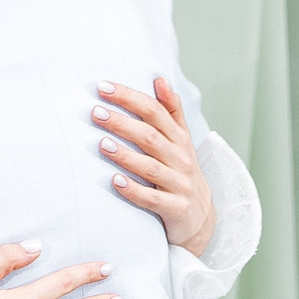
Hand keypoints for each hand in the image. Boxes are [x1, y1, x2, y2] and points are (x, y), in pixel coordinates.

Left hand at [97, 77, 215, 255]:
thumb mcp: (181, 140)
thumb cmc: (181, 172)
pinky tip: (115, 181)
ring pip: (151, 168)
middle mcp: (181, 159)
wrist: (202, 219)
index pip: (155, 111)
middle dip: (122, 123)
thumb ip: (171, 111)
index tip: (103, 87)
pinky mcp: (175, 208)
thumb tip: (160, 79)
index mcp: (179, 139)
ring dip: (126, 156)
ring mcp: (179, 184)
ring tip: (102, 144)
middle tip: (95, 112)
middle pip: (151, 136)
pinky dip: (134, 190)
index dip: (130, 98)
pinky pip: (152, 199)